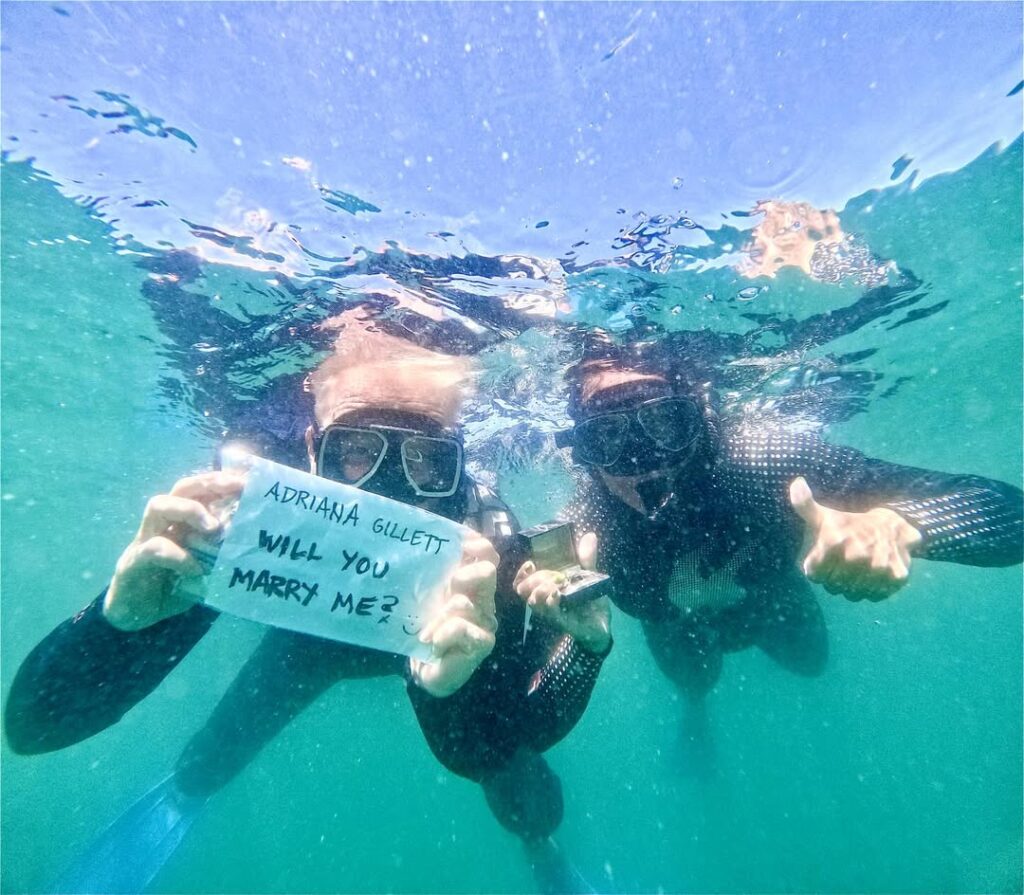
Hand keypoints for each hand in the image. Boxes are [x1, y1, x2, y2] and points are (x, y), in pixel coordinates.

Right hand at [104, 471, 245, 630]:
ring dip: (189, 510)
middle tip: (236, 488)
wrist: (135, 615)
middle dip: (209, 483)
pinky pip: (154, 549)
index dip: (224, 481)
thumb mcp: (206, 567)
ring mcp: (144, 539)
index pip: (201, 490)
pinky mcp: (132, 563)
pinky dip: (178, 556)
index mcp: (182, 521)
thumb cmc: (175, 585)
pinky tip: (195, 570)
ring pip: (158, 506)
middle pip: (181, 488)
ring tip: (213, 527)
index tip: (250, 480)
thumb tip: (256, 546)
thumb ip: (223, 554)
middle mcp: (163, 524)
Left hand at [410, 535, 497, 697]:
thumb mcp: (425, 597)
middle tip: (447, 588)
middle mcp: (483, 600)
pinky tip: (434, 643)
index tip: (462, 542)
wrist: (425, 669)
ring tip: (426, 632)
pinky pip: (460, 627)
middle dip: (464, 575)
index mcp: (471, 584)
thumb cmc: (424, 629)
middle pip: (487, 571)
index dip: (478, 545)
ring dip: (438, 617)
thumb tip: (428, 541)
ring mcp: (486, 621)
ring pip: (464, 603)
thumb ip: (431, 574)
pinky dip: (442, 634)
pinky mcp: (484, 642)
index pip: (487, 555)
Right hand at [513, 532, 610, 653]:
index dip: (520, 573)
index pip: (521, 582)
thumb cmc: (589, 601)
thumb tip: (589, 536)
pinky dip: (551, 601)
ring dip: (541, 590)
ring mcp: (551, 613)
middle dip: (532, 579)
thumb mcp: (588, 576)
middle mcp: (543, 601)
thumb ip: (587, 558)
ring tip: (556, 584)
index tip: (530, 563)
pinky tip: (558, 593)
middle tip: (550, 575)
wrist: (602, 625)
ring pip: (533, 602)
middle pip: (522, 590)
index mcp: (545, 588)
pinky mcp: (562, 622)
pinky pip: (550, 613)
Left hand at [789, 476, 921, 601]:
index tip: (826, 555)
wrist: (891, 525)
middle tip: (843, 561)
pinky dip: (872, 589)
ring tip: (857, 567)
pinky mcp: (897, 577)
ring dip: (852, 586)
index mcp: (834, 541)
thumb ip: (803, 504)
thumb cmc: (847, 524)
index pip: (814, 575)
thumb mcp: (822, 515)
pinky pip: (874, 596)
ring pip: (853, 594)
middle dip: (834, 577)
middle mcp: (857, 555)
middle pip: (833, 586)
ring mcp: (879, 567)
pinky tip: (872, 573)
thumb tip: (797, 483)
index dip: (817, 567)